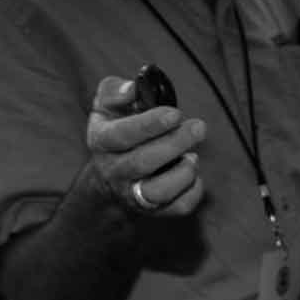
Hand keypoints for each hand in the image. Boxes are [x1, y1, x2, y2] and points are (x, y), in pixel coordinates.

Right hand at [85, 76, 206, 217]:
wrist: (111, 175)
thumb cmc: (116, 128)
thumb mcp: (107, 104)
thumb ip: (117, 91)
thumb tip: (134, 89)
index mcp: (101, 140)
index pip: (122, 135)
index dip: (150, 125)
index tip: (175, 114)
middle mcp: (114, 170)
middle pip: (143, 162)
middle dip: (175, 143)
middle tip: (199, 127)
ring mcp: (134, 194)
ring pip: (158, 192)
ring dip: (183, 172)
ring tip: (193, 156)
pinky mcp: (155, 210)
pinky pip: (179, 207)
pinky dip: (194, 190)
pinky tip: (193, 171)